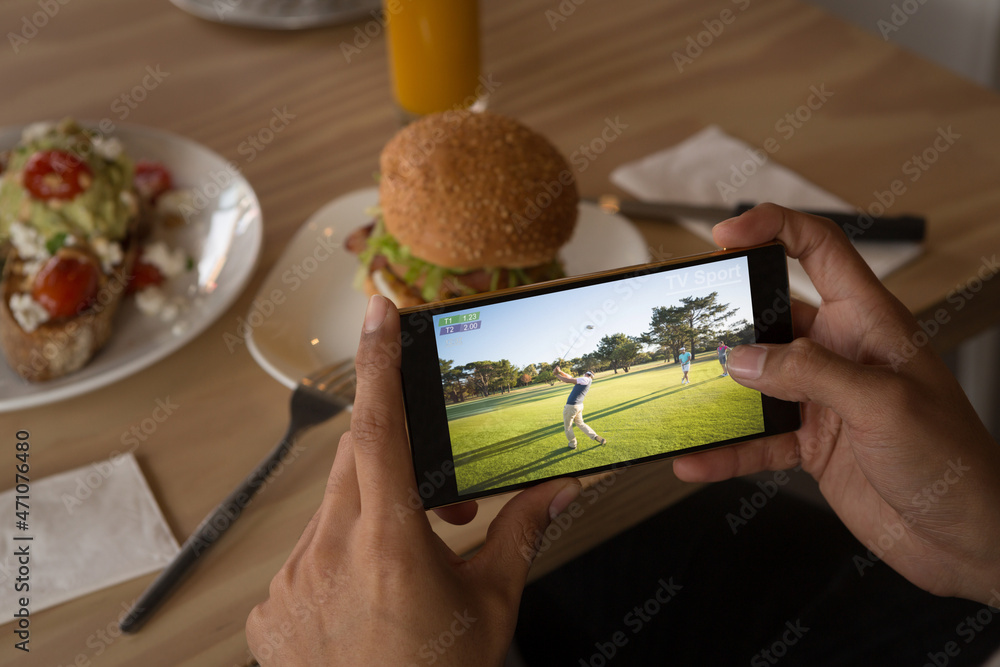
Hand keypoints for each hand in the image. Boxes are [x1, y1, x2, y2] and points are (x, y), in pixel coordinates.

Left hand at [246, 295, 580, 665]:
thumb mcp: (491, 604)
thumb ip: (522, 533)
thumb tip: (561, 487)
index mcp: (388, 544)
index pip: (379, 427)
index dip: (378, 361)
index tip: (378, 310)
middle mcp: (327, 553)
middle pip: (358, 462)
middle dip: (398, 462)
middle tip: (443, 509)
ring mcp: (290, 582)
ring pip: (331, 508)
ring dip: (371, 514)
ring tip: (408, 562)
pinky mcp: (270, 609)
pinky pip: (304, 554)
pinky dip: (339, 556)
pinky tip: (366, 597)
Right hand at [673, 204, 999, 603]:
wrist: (967, 537)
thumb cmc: (953, 460)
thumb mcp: (883, 403)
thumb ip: (810, 374)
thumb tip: (743, 358)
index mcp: (869, 322)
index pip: (819, 250)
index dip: (773, 228)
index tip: (726, 235)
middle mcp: (841, 353)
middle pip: (772, 316)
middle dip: (727, 318)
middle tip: (687, 326)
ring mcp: (823, 399)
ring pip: (755, 381)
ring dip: (718, 392)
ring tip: (679, 396)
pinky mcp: (811, 444)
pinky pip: (756, 439)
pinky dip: (725, 449)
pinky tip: (697, 459)